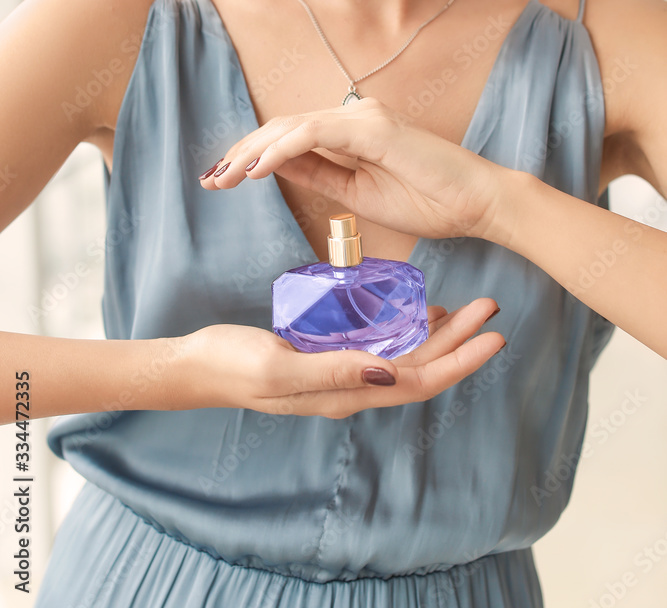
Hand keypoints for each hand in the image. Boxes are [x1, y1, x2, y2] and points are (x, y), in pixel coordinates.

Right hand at [175, 301, 504, 418]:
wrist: (197, 365)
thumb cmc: (232, 364)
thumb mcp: (280, 366)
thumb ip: (332, 371)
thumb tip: (390, 371)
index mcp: (345, 394)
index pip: (418, 382)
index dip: (459, 362)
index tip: (493, 338)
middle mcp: (351, 388)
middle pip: (420, 368)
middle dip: (460, 342)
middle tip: (490, 309)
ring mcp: (340, 373)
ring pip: (404, 357)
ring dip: (439, 336)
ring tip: (466, 310)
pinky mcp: (327, 355)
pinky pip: (379, 345)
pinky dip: (405, 329)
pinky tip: (415, 311)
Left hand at [199, 97, 504, 240]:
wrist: (477, 204)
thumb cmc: (429, 201)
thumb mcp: (357, 195)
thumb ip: (319, 175)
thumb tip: (274, 167)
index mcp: (351, 132)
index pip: (289, 138)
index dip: (251, 157)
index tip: (221, 181)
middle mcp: (354, 117)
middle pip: (282, 128)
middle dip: (241, 154)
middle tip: (210, 181)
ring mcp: (364, 118)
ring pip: (291, 127)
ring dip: (252, 153)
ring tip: (224, 178)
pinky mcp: (373, 127)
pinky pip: (315, 133)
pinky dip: (281, 150)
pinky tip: (256, 170)